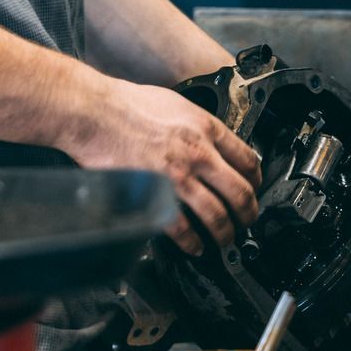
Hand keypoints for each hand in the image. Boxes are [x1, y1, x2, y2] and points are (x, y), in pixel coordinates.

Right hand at [68, 80, 260, 255]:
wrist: (94, 112)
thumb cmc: (126, 104)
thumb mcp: (175, 103)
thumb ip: (197, 125)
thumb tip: (209, 140)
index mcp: (205, 128)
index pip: (248, 159)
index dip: (256, 179)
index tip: (254, 188)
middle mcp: (198, 153)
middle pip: (241, 192)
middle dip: (249, 212)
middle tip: (247, 219)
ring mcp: (178, 177)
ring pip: (218, 215)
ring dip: (226, 233)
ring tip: (225, 239)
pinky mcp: (157, 195)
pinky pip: (183, 228)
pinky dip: (193, 243)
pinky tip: (195, 246)